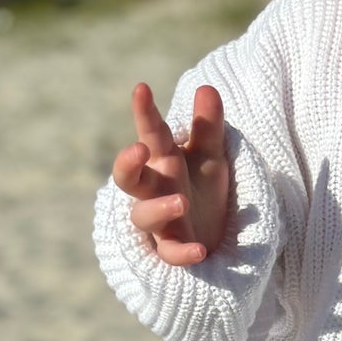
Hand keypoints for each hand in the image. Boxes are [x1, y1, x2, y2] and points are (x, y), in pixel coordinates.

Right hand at [111, 81, 229, 265]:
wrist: (214, 233)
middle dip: (128, 164)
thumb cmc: (203, 187)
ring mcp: (160, 220)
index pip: (151, 134)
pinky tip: (200, 251)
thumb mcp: (211, 155)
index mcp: (163, 161)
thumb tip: (206, 87)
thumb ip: (208, 126)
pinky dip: (182, 253)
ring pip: (144, 216)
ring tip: (181, 201)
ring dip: (159, 208)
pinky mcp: (172, 247)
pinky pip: (170, 253)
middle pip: (129, 178)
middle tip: (139, 149)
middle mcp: (155, 189)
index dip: (145, 113)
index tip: (141, 88)